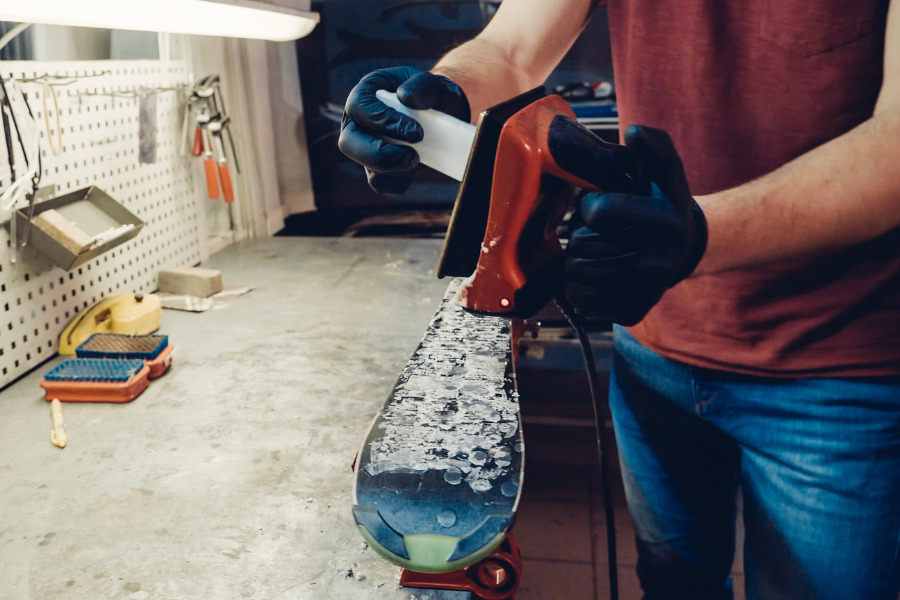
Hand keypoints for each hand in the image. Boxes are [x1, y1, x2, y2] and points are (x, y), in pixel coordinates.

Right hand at [338, 67, 469, 194]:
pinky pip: (381, 184)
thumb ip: (422, 85)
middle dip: (381, 155)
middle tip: (413, 155)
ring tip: (420, 157)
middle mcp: (357, 123)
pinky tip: (416, 168)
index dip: (382, 121)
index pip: (357, 108)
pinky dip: (401, 181)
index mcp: (364, 95)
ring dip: (397, 169)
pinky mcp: (376, 168)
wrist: (439, 114)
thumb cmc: (429, 96)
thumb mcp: (432, 84)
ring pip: (368, 168)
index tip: (416, 131)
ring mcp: (364, 148)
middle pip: (349, 144)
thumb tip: (406, 97)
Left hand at [564, 125, 707, 324]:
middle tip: (595, 232)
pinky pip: (583, 301)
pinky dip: (579, 288)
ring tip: (591, 252)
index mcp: (665, 221)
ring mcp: (646, 290)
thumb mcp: (666, 172)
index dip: (591, 205)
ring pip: (578, 276)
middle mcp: (659, 259)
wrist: (684, 250)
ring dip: (576, 261)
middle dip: (580, 235)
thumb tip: (635, 134)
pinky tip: (594, 274)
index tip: (601, 206)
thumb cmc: (664, 205)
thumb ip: (654, 146)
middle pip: (582, 246)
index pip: (597, 211)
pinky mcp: (633, 311)